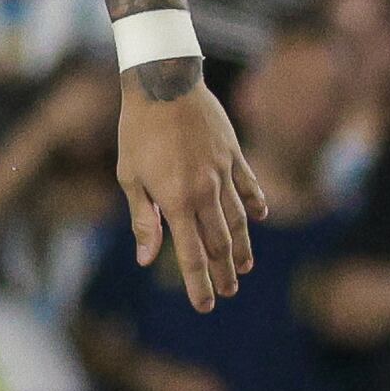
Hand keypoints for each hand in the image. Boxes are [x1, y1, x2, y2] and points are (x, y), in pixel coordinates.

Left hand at [119, 78, 268, 312]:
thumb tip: (146, 257)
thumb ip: (144, 218)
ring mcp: (224, 173)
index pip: (189, 254)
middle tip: (227, 291)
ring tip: (246, 267)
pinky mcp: (235, 155)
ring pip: (239, 220)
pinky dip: (255, 204)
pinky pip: (249, 186)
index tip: (205, 305)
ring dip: (243, 247)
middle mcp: (205, 192)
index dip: (198, 282)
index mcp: (176, 201)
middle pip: (219, 242)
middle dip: (223, 271)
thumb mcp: (129, 176)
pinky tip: (260, 217)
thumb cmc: (137, 131)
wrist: (162, 84)